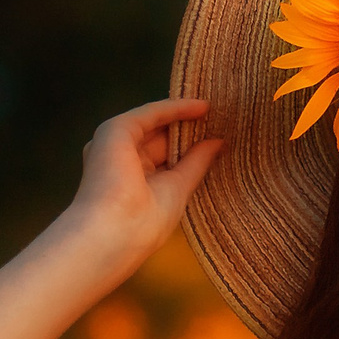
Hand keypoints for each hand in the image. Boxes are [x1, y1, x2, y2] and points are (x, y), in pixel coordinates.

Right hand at [60, 98, 224, 255]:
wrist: (114, 232)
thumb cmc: (143, 223)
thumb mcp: (178, 189)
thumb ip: (196, 163)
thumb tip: (219, 144)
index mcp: (131, 181)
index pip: (164, 157)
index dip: (189, 147)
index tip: (218, 137)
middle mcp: (120, 161)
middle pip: (160, 139)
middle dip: (189, 130)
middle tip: (224, 120)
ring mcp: (115, 145)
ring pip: (155, 124)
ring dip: (184, 115)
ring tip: (218, 110)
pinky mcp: (114, 131)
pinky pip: (150, 114)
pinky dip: (176, 108)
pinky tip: (202, 106)